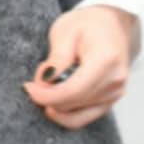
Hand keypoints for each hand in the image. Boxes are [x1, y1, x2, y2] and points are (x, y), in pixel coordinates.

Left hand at [21, 4, 138, 128]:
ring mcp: (115, 95)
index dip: (46, 95)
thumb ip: (56, 59)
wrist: (113, 25)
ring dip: (55, 102)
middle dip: (47, 96)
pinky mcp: (109, 103)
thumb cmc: (89, 24)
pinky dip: (64, 112)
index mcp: (106, 61)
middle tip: (40, 75)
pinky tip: (55, 97)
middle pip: (71, 105)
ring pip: (74, 115)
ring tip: (52, 79)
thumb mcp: (66, 31)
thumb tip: (44, 83)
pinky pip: (82, 119)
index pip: (72, 91)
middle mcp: (115, 82)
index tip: (28, 87)